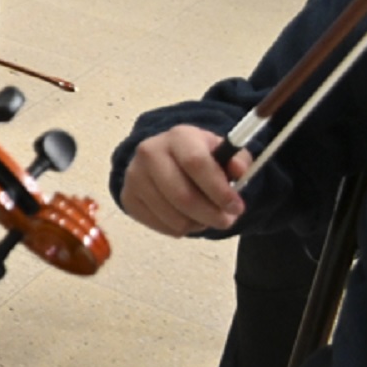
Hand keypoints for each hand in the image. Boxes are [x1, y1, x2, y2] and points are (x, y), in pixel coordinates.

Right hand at [120, 124, 249, 236]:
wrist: (162, 158)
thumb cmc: (198, 156)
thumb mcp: (222, 152)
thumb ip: (238, 160)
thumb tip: (238, 170)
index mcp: (178, 137)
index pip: (196, 163)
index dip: (219, 190)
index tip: (236, 207)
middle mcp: (149, 152)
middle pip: (182, 195)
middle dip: (211, 215)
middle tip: (226, 220)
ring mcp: (134, 176)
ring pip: (173, 216)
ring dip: (197, 224)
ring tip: (205, 216)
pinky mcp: (128, 197)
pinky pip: (160, 226)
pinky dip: (180, 229)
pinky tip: (185, 217)